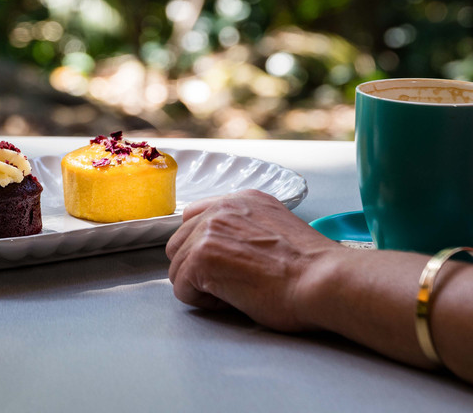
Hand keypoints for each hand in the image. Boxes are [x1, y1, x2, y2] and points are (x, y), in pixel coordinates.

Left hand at [165, 189, 344, 330]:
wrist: (324, 281)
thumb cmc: (313, 269)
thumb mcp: (277, 230)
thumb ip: (246, 229)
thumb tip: (227, 250)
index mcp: (242, 200)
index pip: (196, 217)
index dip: (204, 247)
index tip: (224, 264)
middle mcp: (221, 208)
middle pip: (181, 241)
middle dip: (198, 266)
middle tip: (231, 284)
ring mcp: (208, 231)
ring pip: (178, 265)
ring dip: (200, 285)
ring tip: (235, 293)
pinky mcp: (201, 258)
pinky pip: (181, 287)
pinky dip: (202, 301)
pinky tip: (231, 301)